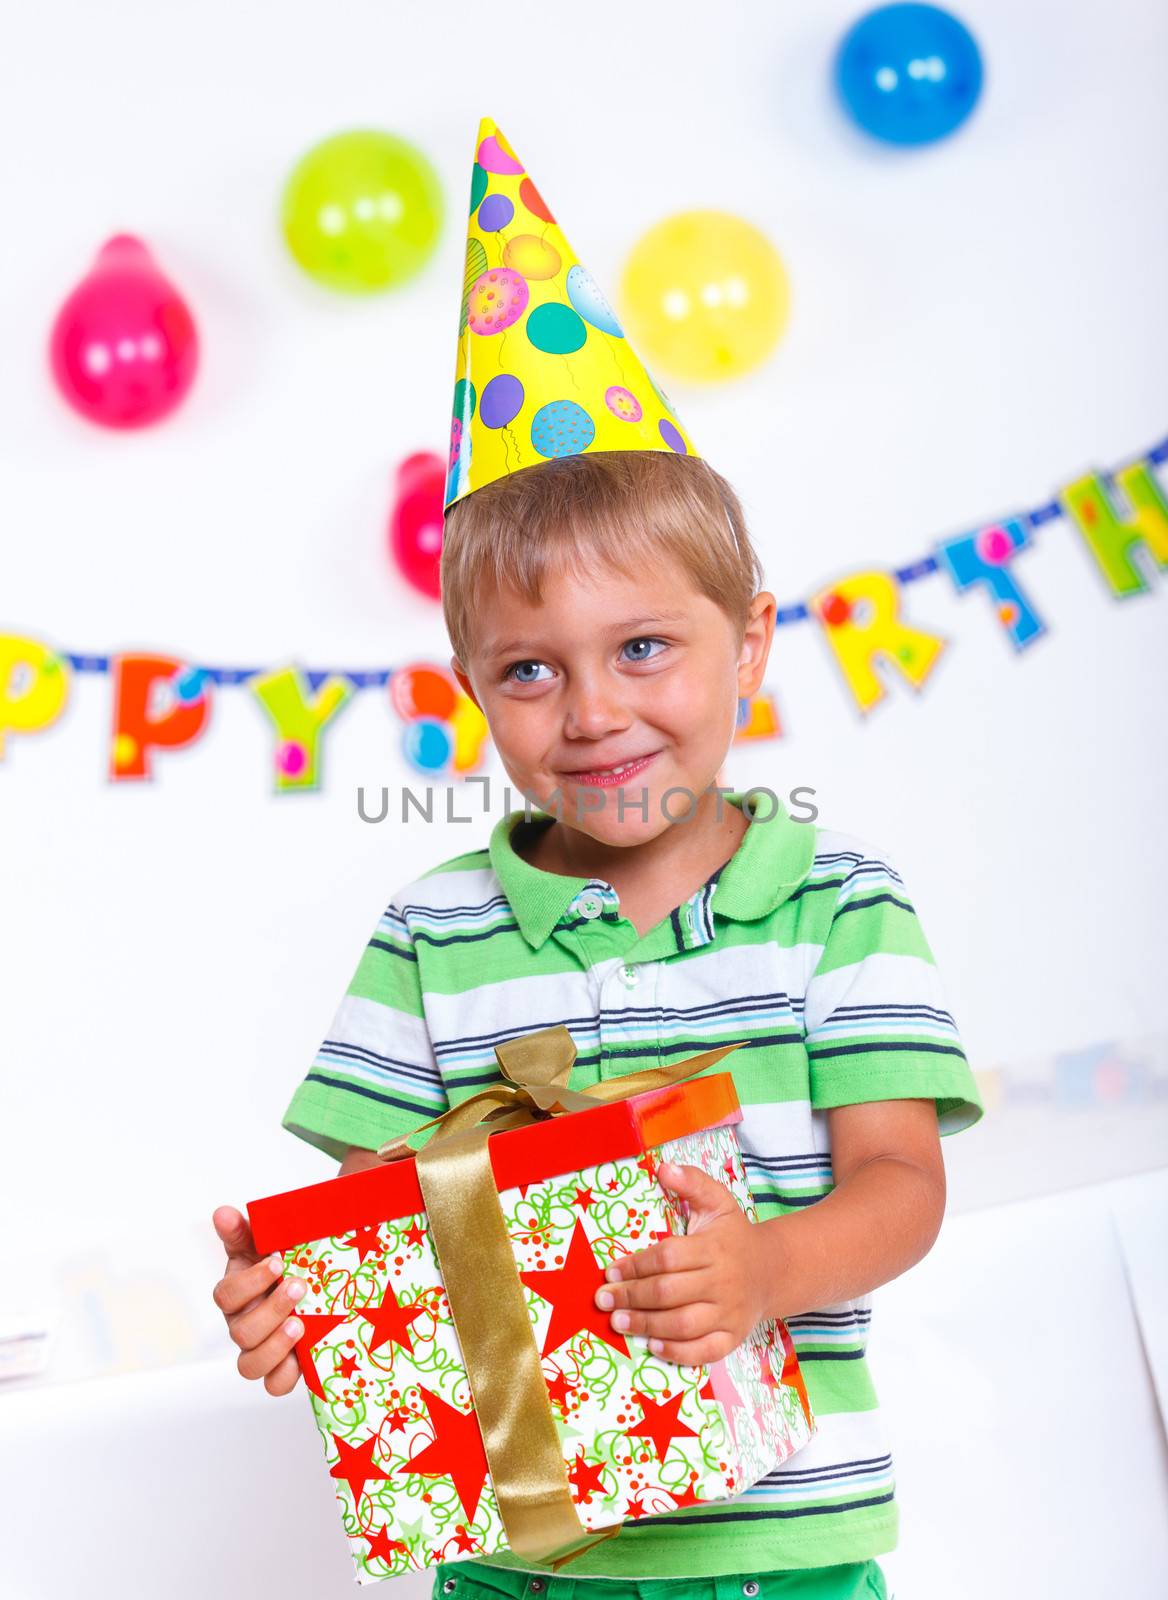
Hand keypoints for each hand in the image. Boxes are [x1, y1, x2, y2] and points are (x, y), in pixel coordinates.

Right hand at [211, 1206, 306, 1395]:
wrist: (313, 1281)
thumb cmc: (283, 1262)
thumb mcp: (264, 1242)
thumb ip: (243, 1230)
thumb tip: (221, 1213)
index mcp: (236, 1294)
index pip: (225, 1296)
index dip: (249, 1282)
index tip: (277, 1261)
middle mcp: (242, 1325)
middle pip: (240, 1332)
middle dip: (271, 1310)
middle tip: (300, 1286)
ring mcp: (260, 1350)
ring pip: (250, 1366)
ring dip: (276, 1346)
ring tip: (302, 1325)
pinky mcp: (282, 1368)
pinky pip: (274, 1385)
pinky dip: (287, 1374)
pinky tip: (305, 1354)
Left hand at [592, 1161, 768, 1364]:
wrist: (772, 1271)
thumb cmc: (734, 1236)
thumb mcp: (718, 1202)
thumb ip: (692, 1183)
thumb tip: (664, 1168)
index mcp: (714, 1248)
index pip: (668, 1258)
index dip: (635, 1265)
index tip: (609, 1270)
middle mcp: (723, 1282)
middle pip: (669, 1292)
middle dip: (631, 1297)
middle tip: (603, 1299)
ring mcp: (729, 1313)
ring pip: (683, 1324)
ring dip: (646, 1325)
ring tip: (617, 1322)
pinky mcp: (733, 1337)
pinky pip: (704, 1351)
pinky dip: (678, 1352)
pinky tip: (653, 1345)